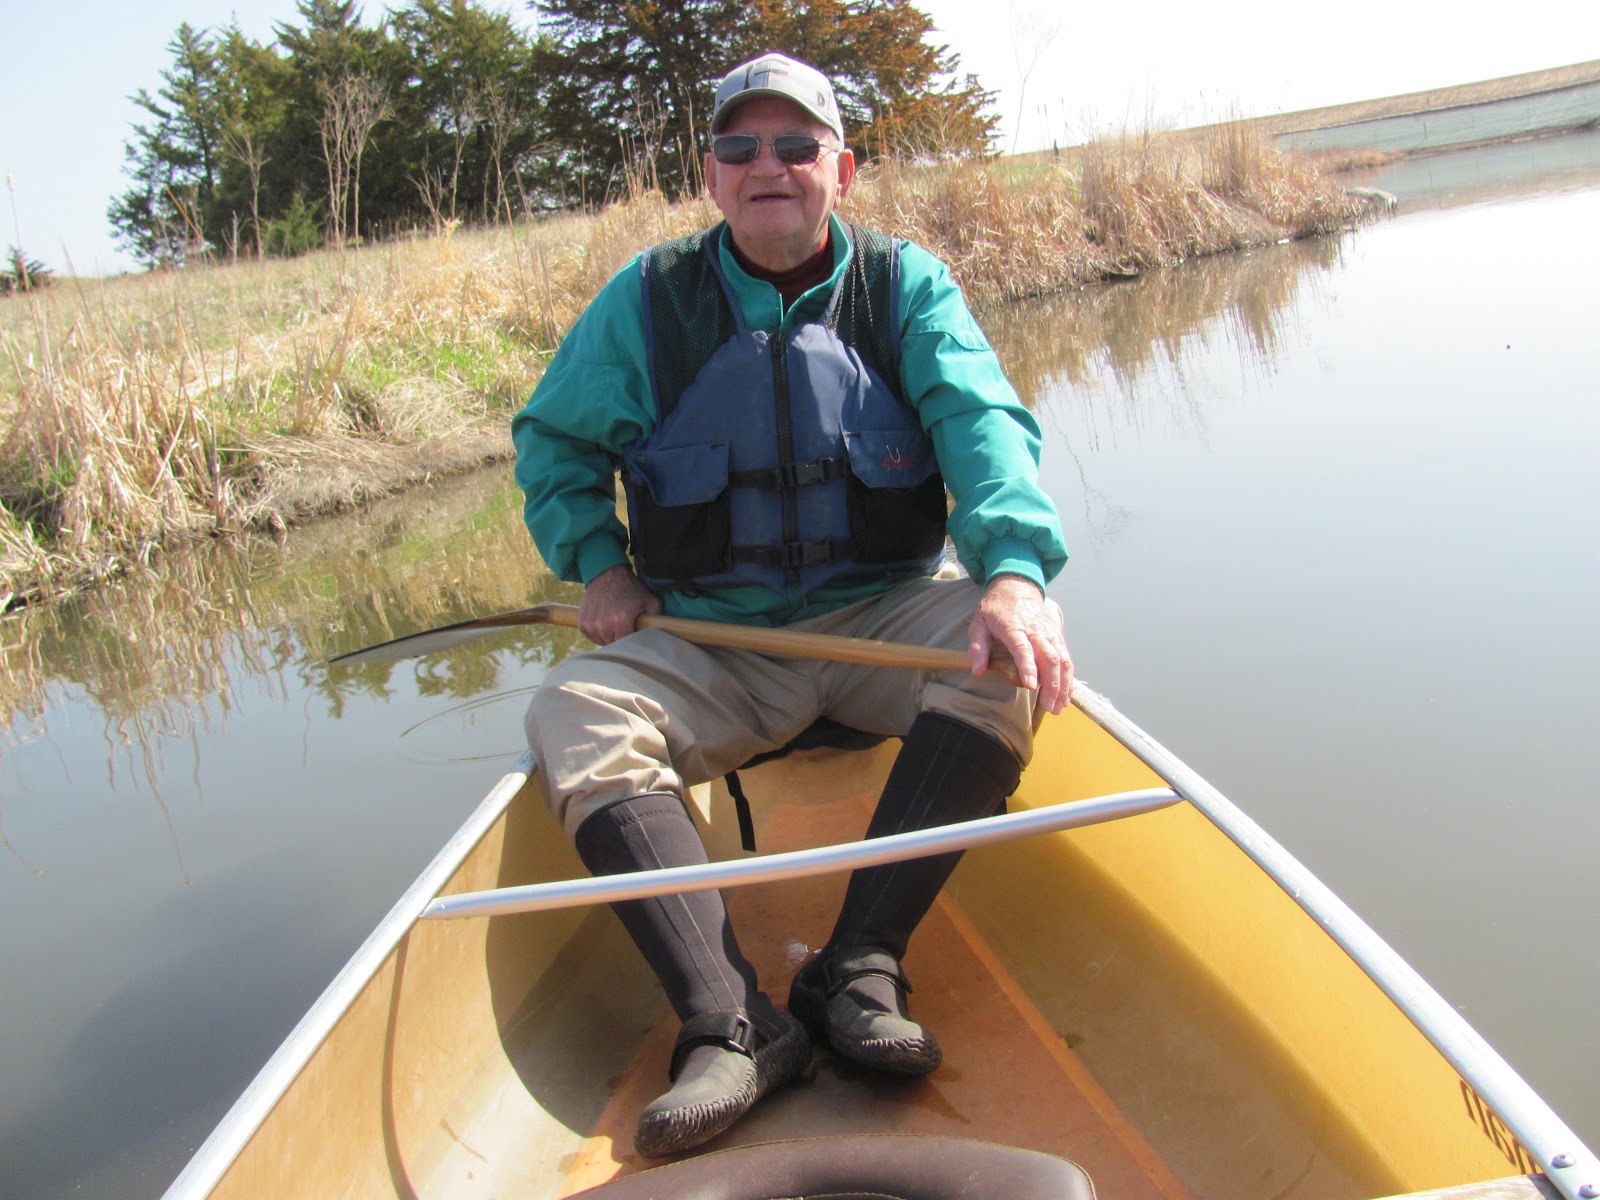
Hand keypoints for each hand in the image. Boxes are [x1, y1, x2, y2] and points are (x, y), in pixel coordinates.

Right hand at [579, 564, 661, 645]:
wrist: (607, 574)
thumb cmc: (631, 589)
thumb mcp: (651, 601)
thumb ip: (657, 621)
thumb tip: (661, 637)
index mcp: (620, 621)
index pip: (626, 647)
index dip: (632, 643)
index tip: (636, 636)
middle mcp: (602, 625)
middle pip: (614, 646)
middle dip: (621, 640)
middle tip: (626, 627)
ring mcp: (590, 624)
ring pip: (602, 642)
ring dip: (609, 637)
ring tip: (615, 624)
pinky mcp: (582, 623)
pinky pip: (592, 637)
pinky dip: (599, 633)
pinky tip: (605, 623)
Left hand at [967, 575, 1073, 714]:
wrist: (1018, 585)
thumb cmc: (996, 607)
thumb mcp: (979, 622)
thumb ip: (977, 646)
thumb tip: (977, 670)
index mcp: (1014, 627)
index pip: (1024, 649)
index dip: (1028, 667)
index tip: (1031, 686)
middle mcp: (1036, 630)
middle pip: (1049, 658)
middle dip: (1052, 684)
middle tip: (1048, 707)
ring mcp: (1050, 633)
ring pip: (1062, 660)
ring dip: (1063, 685)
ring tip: (1059, 707)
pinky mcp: (1057, 635)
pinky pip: (1067, 658)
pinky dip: (1069, 678)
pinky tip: (1066, 695)